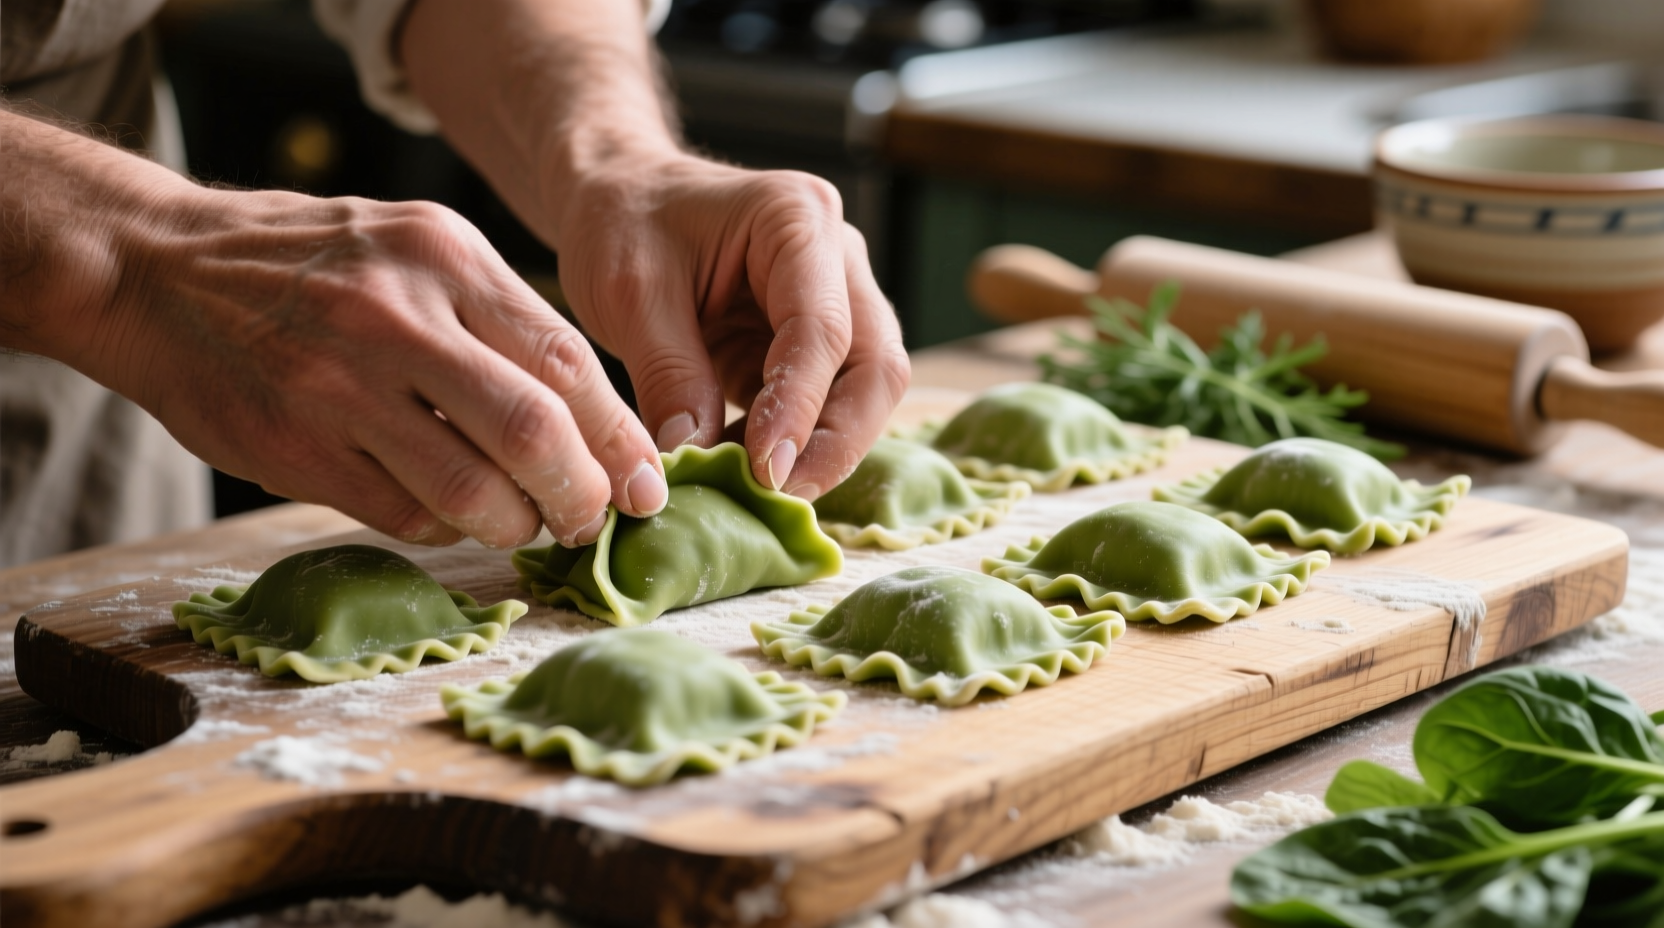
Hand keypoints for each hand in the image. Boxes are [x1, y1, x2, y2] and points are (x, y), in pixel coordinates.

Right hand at [98, 185, 668, 548]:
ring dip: (515, 523)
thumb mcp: (415, 244)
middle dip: (582, 493)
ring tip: (524, 523)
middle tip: (592, 520)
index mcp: (445, 256)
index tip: (647, 483)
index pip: (567, 361)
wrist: (157, 270)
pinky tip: (446, 513)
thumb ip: (499, 317)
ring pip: (469, 487)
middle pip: (532, 429)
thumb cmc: (313, 263)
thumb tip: (598, 420)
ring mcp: (338, 385)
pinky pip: (401, 514)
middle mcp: (396, 315)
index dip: (620, 437)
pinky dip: (443, 528)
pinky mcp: (293, 447)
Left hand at [553, 154, 910, 497]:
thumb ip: (668, 373)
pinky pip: (832, 404)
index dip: (800, 407)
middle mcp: (837, 258)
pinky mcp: (817, 344)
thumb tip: (695, 458)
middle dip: (838, 441)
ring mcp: (838, 301)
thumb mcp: (627, 293)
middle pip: (876, 366)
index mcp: (797, 219)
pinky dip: (799, 445)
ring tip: (760, 492)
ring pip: (868, 391)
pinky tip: (750, 474)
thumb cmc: (622, 223)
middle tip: (780, 496)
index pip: (823, 329)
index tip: (766, 470)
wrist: (619, 198)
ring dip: (825, 450)